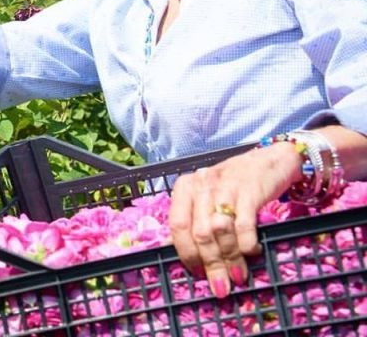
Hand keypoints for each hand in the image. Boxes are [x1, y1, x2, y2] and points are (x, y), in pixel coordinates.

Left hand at [169, 144, 299, 297]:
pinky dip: (247, 245)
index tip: (197, 273)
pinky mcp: (249, 191)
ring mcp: (225, 186)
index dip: (186, 253)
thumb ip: (196, 219)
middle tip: (221, 287)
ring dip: (230, 258)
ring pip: (220, 231)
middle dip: (211, 264)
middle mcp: (202, 184)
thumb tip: (184, 254)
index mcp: (186, 186)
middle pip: (200, 232)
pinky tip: (253, 253)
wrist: (269, 160)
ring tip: (238, 276)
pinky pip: (244, 225)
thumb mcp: (209, 196)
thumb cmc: (234, 184)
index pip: (177, 224)